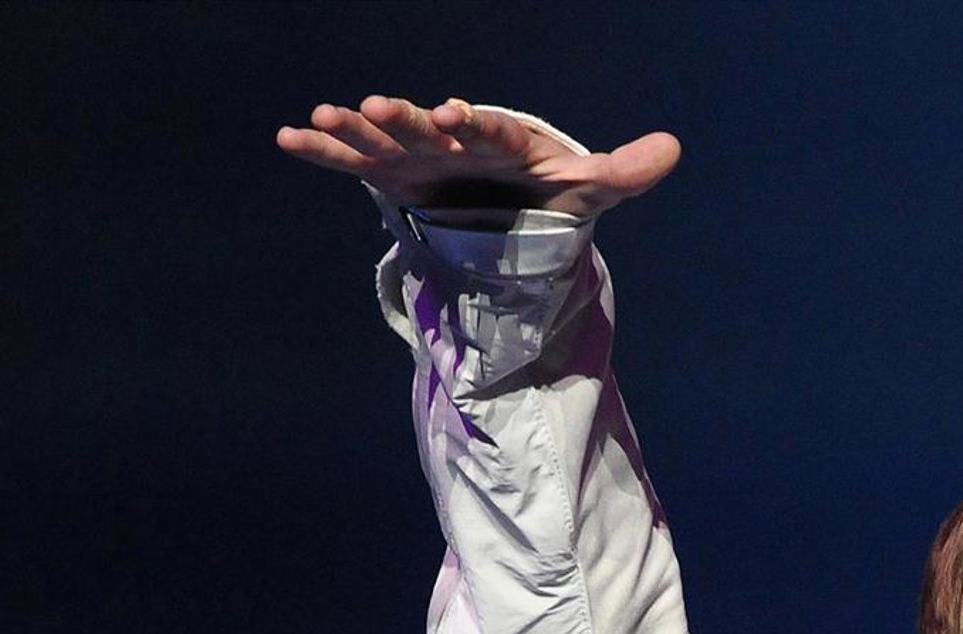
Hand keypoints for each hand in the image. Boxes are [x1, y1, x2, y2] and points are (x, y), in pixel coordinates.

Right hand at [275, 96, 679, 220]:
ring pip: (383, 140)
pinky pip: (353, 163)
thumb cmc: (550, 188)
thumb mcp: (590, 187)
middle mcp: (454, 139)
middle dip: (404, 118)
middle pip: (428, 129)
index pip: (488, 129)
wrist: (518, 200)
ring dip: (353, 129)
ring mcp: (419, 155)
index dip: (474, 123)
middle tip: (375, 104)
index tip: (456, 114)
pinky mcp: (395, 175)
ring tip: (319, 116)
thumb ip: (624, 170)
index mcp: (500, 139)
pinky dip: (322, 152)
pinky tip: (287, 137)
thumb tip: (674, 148)